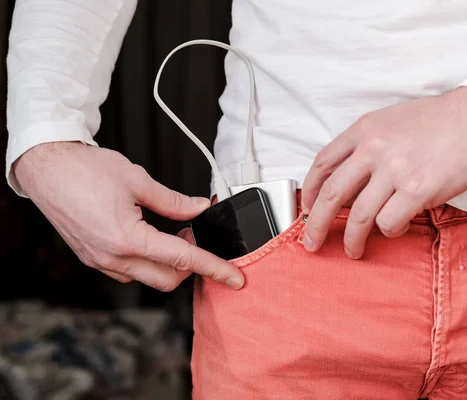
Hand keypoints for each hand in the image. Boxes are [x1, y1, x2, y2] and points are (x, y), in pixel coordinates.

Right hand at [14, 142, 244, 290]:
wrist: (45, 167)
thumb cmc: (84, 170)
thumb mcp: (138, 181)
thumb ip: (174, 202)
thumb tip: (198, 209)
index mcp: (127, 239)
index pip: (183, 259)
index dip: (214, 268)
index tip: (234, 277)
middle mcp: (112, 257)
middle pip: (168, 279)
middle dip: (191, 265)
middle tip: (195, 236)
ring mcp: (99, 261)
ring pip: (147, 278)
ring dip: (168, 263)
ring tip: (173, 232)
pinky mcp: (92, 257)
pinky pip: (128, 271)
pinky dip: (148, 260)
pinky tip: (150, 237)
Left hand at [301, 87, 466, 258]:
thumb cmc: (440, 120)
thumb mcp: (392, 121)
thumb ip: (367, 146)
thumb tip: (350, 183)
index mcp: (365, 129)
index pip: (323, 164)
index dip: (311, 192)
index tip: (307, 208)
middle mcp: (374, 148)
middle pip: (332, 194)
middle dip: (316, 224)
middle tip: (311, 241)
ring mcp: (395, 170)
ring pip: (359, 216)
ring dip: (351, 239)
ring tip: (353, 249)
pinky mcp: (418, 189)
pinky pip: (390, 222)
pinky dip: (390, 230)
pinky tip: (398, 226)